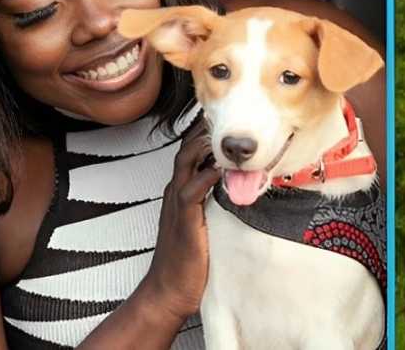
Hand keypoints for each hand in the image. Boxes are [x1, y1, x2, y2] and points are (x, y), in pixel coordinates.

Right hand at [140, 119, 218, 320]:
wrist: (168, 290)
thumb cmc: (188, 261)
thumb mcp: (203, 223)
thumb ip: (214, 202)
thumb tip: (236, 185)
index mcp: (180, 191)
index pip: (190, 153)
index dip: (204, 135)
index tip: (223, 119)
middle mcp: (176, 192)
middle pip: (186, 149)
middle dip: (203, 130)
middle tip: (223, 113)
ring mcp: (177, 203)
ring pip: (186, 162)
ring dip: (204, 145)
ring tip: (223, 131)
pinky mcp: (184, 218)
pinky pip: (192, 190)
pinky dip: (206, 176)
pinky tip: (220, 169)